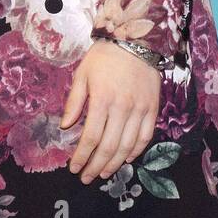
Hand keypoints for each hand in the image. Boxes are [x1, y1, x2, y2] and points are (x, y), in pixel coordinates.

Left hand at [60, 39, 160, 183]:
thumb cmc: (103, 57)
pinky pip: (145, 136)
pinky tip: (125, 159)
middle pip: (108, 146)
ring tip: (104, 173)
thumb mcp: (82, 74)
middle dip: (96, 165)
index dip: (82, 156)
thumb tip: (65, 126)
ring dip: (114, 164)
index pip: (90, 136)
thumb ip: (74, 102)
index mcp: (101, 99)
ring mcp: (140, 109)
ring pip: (127, 146)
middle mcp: (122, 107)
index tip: (74, 167)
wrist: (135, 40)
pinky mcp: (152, 109)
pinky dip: (135, 151)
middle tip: (87, 177)